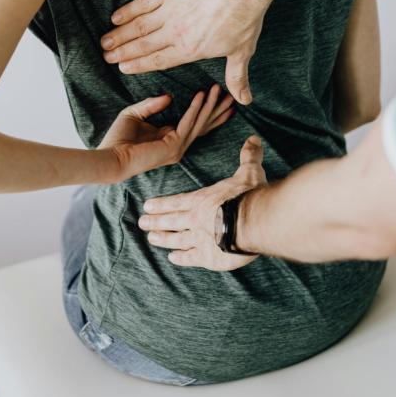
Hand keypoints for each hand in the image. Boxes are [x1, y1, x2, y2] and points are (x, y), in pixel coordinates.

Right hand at [100, 0, 277, 104]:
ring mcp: (170, 11)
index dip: (139, 65)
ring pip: (138, 26)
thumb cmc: (244, 19)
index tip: (123, 68)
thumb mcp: (241, 52)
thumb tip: (244, 100)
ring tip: (105, 42)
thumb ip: (236, 77)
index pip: (158, 60)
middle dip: (123, 52)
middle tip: (107, 57)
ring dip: (120, 35)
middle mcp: (175, 33)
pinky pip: (143, 3)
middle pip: (143, 45)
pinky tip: (116, 17)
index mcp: (189, 50)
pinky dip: (128, 10)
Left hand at [100, 84, 232, 180]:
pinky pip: (187, 123)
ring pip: (199, 123)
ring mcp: (177, 148)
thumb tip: (170, 96)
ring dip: (210, 105)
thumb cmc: (118, 139)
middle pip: (204, 125)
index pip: (195, 124)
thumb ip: (151, 105)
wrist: (110, 157)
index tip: (219, 97)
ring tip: (219, 89)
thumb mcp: (135, 114)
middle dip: (218, 109)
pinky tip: (201, 95)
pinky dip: (195, 108)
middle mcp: (177, 145)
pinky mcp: (173, 147)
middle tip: (232, 95)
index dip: (208, 111)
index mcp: (169, 138)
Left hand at [138, 136, 266, 270]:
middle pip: (171, 220)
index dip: (162, 204)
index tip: (147, 206)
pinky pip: (190, 258)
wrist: (253, 222)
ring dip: (163, 239)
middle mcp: (196, 219)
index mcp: (202, 200)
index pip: (177, 202)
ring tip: (151, 239)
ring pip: (176, 239)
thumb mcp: (249, 172)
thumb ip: (249, 157)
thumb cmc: (250, 196)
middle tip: (142, 223)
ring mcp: (199, 239)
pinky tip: (173, 258)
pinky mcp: (208, 257)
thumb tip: (253, 139)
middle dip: (155, 221)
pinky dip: (180, 258)